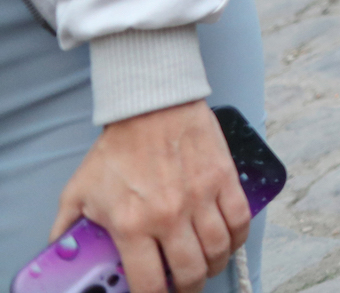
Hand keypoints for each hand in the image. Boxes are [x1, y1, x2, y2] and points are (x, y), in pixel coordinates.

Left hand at [53, 101, 249, 292]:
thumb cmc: (117, 148)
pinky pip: (240, 219)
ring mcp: (201, 197)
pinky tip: (229, 240)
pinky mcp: (224, 178)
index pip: (150, 283)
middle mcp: (169, 217)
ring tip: (208, 264)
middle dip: (191, 287)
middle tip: (187, 285)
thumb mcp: (79, 190)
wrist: (152, 106)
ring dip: (215, 264)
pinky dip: (238, 237)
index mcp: (132, 225)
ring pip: (219, 249)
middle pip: (192, 271)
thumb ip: (67, 226)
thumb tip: (60, 250)